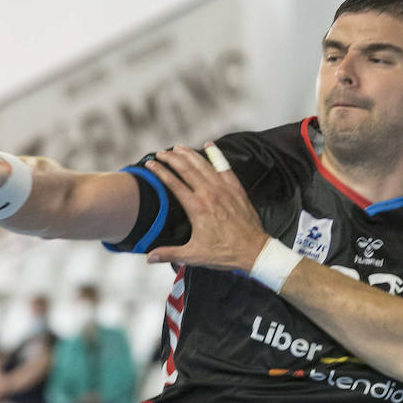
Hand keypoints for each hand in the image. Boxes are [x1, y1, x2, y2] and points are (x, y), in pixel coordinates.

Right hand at [142, 145, 268, 270]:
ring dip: (189, 154)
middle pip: (186, 169)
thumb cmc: (225, 253)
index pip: (173, 183)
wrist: (254, 251)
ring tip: (178, 147)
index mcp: (197, 208)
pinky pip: (224, 167)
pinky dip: (216, 155)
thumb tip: (149, 257)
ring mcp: (225, 189)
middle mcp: (210, 194)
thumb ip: (170, 253)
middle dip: (171, 158)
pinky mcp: (236, 189)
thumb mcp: (194, 255)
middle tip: (160, 152)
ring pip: (204, 165)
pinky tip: (209, 145)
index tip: (150, 164)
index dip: (160, 171)